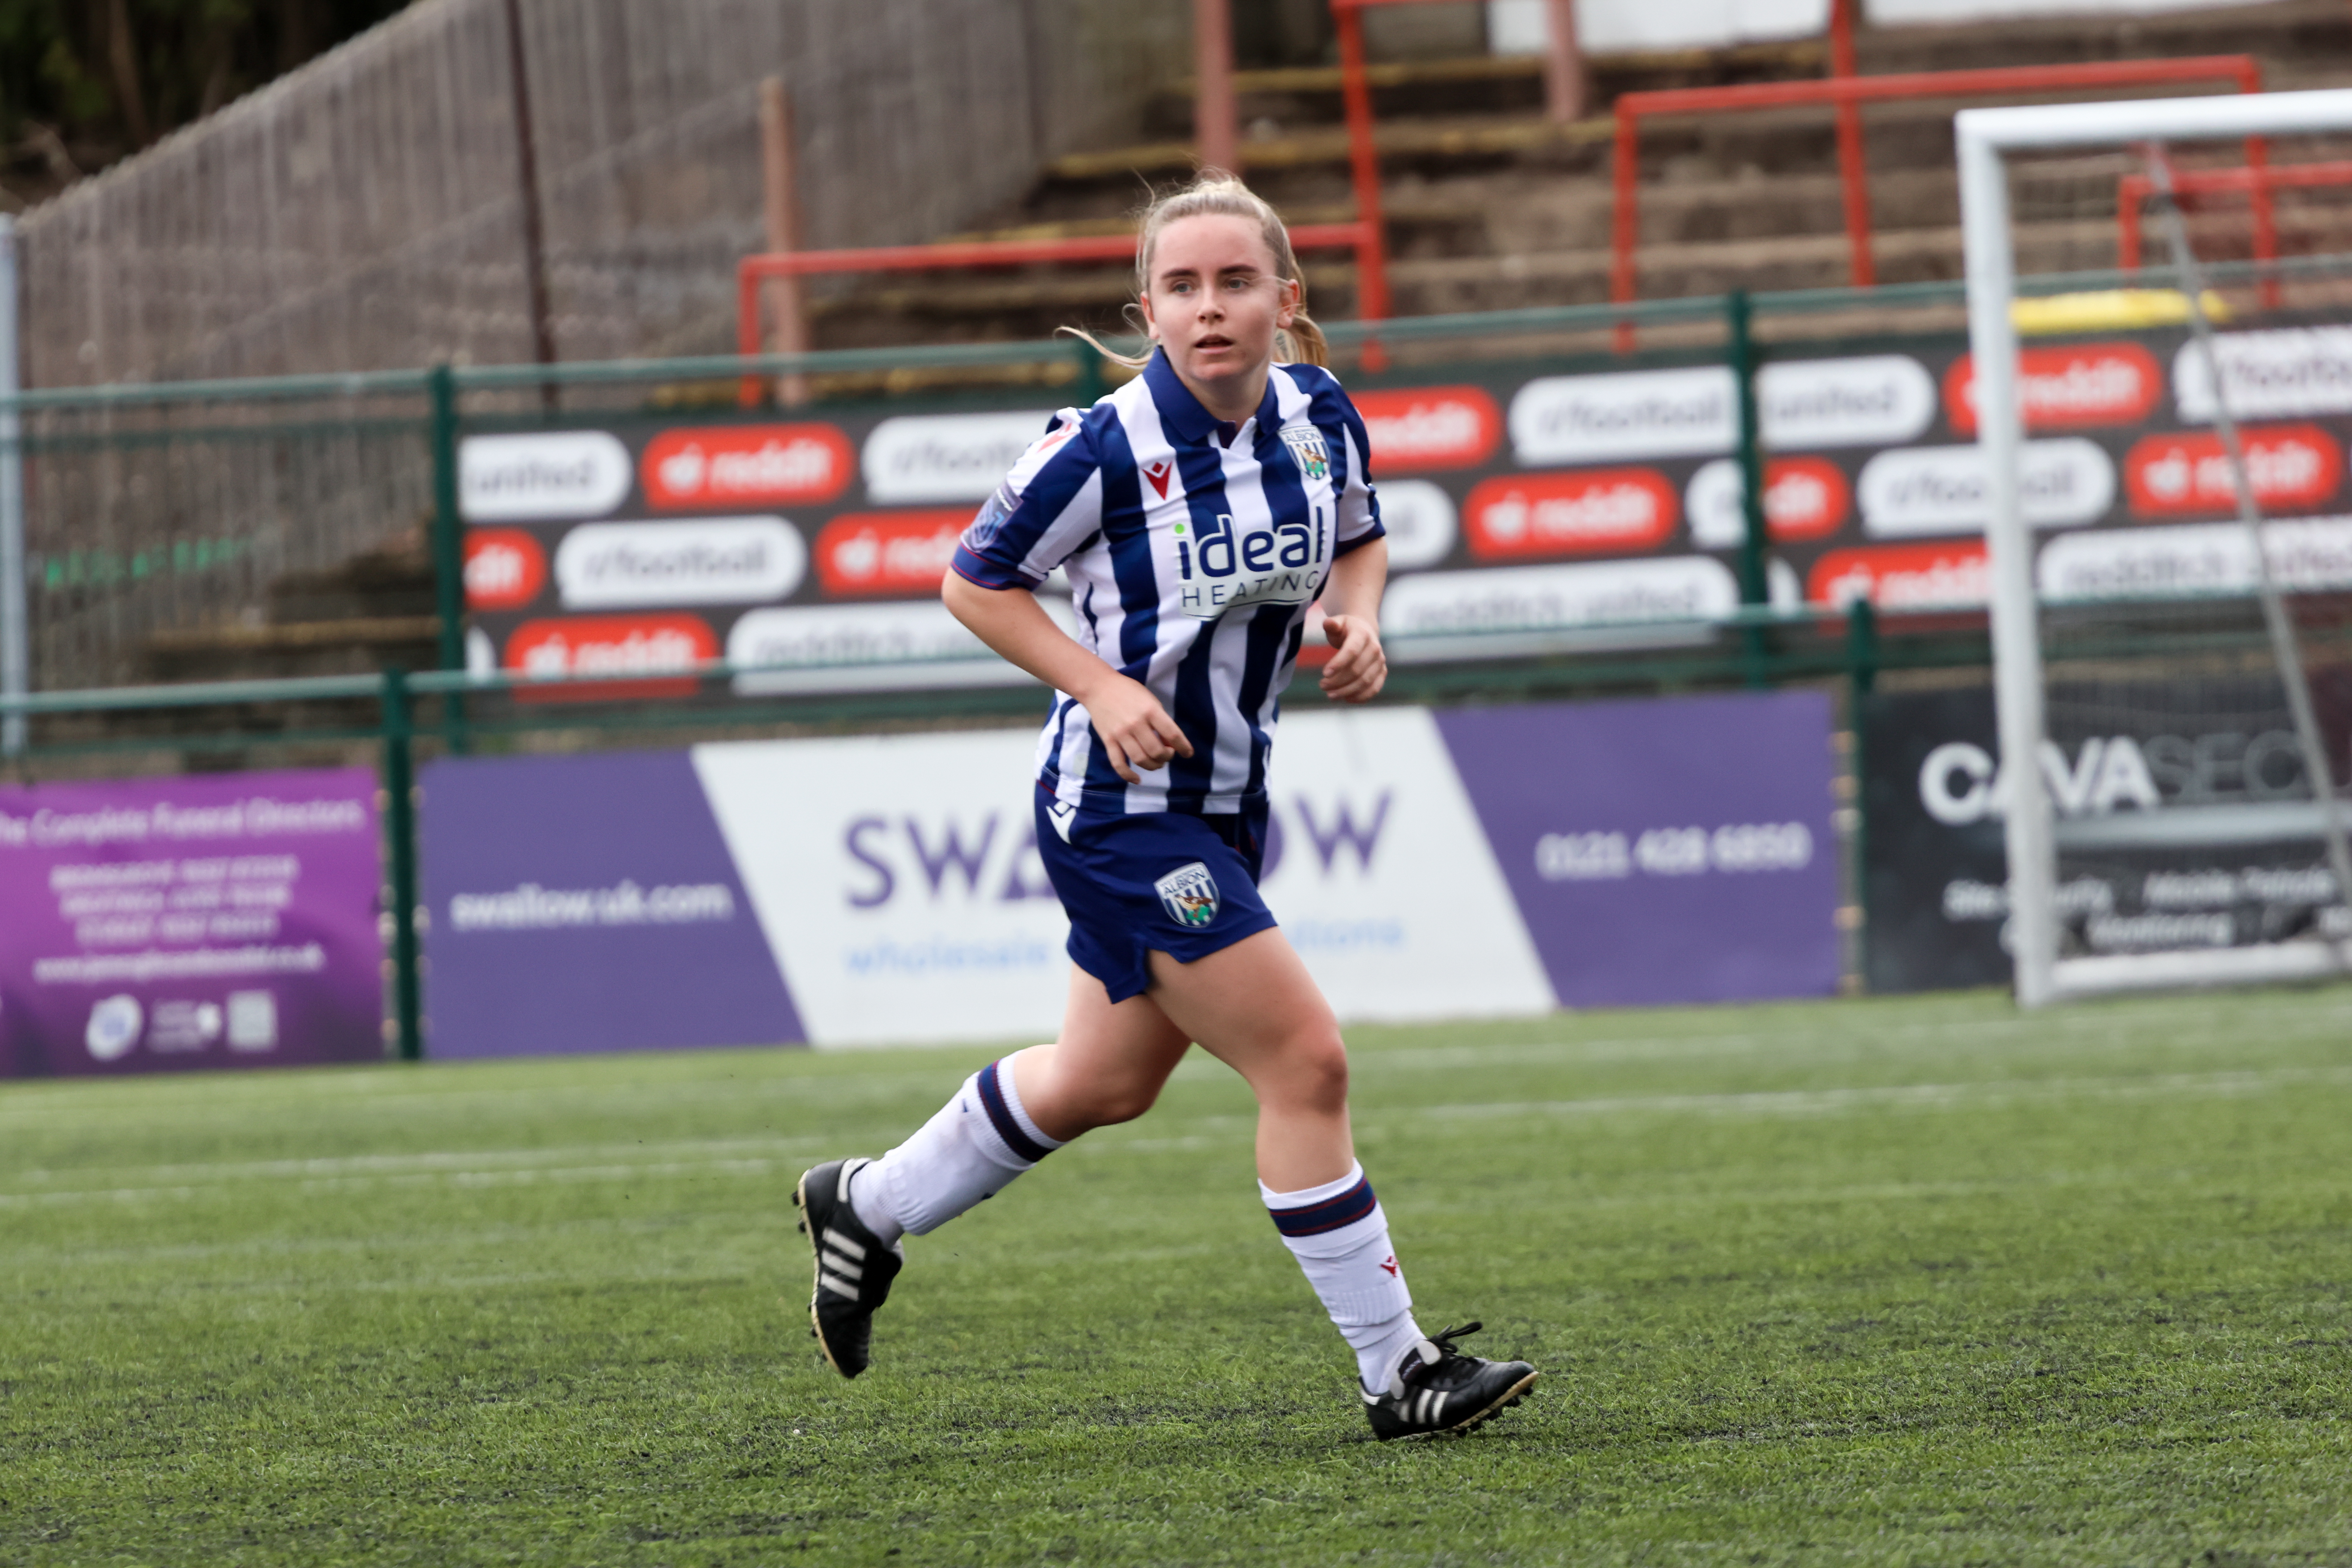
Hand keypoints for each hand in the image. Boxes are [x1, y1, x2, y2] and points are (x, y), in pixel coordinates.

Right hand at [1080, 672, 1194, 783]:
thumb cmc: (1129, 692)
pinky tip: (1137, 779)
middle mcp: (1136, 723)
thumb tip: (1170, 744)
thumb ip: (1161, 721)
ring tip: (1156, 762)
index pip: (1172, 734)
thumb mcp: (1151, 700)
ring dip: (1153, 766)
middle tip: (1168, 754)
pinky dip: (1128, 775)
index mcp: (1150, 710)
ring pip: (1140, 759)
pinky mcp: (1108, 740)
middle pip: (1156, 751)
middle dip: (1167, 757)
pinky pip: (1118, 763)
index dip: (1183, 747)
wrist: (1098, 687)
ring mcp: (1120, 733)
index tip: (1187, 753)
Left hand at [1319, 613, 1386, 703]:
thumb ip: (1332, 624)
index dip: (1338, 663)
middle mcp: (1375, 648)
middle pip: (1357, 670)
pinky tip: (1346, 699)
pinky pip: (1374, 688)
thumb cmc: (1346, 629)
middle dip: (1338, 681)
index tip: (1324, 674)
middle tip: (1322, 685)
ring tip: (1330, 694)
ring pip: (1365, 681)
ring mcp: (1380, 661)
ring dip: (1346, 691)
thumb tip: (1328, 623)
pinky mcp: (1382, 672)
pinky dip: (1361, 696)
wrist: (1365, 632)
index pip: (1352, 651)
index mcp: (1362, 634)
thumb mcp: (1338, 623)